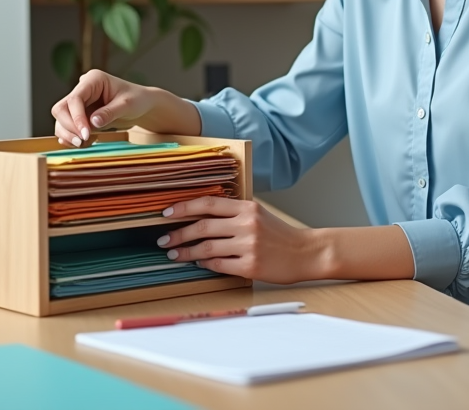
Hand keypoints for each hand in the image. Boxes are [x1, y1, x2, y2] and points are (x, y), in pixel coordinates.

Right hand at [50, 70, 153, 145]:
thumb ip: (110, 113)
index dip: (76, 118)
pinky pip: (67, 127)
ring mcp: (79, 103)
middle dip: (68, 127)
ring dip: (68, 134)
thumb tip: (92, 122)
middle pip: (61, 109)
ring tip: (83, 144)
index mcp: (93, 80)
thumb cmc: (137, 99)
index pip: (75, 99)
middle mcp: (82, 89)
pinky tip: (84, 143)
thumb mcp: (127, 105)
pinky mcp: (79, 115)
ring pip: (61, 119)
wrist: (142, 105)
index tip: (85, 134)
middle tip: (82, 142)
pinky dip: (71, 137)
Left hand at [156, 196, 323, 283]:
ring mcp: (249, 245)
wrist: (306, 253)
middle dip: (178, 233)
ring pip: (207, 247)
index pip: (208, 203)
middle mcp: (246, 224)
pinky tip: (198, 264)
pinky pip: (219, 265)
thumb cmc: (279, 234)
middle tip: (163, 239)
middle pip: (202, 226)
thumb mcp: (258, 214)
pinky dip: (205, 264)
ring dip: (186, 252)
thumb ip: (233, 213)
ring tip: (174, 254)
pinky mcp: (250, 266)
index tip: (166, 213)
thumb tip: (199, 216)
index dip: (184, 207)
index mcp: (246, 207)